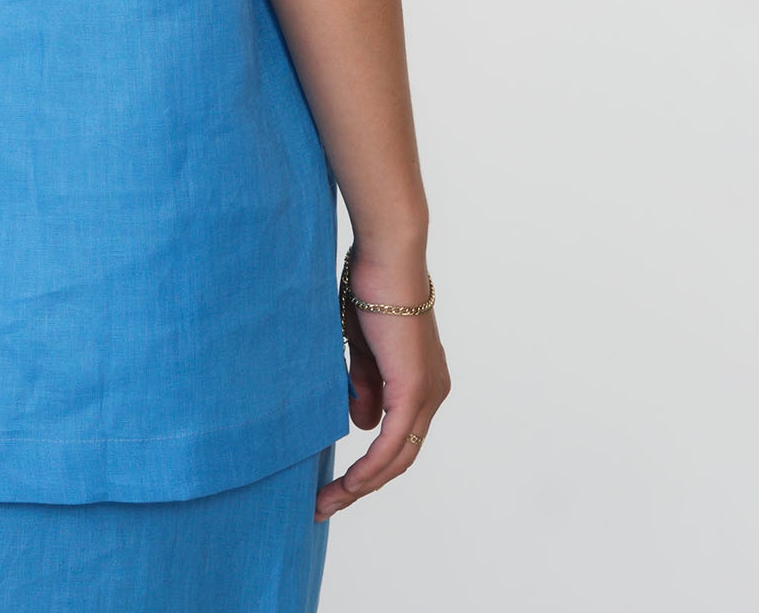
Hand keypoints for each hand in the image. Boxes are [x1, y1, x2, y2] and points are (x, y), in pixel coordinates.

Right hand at [314, 254, 449, 520]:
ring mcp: (427, 392)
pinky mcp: (414, 388)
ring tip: (328, 501)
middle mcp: (432, 392)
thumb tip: (362, 424)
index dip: (369, 466)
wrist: (387, 255)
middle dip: (362, 486)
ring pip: (398, 458)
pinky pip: (394, 443)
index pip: (399, 439)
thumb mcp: (361, 347)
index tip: (337, 483)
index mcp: (421, 381)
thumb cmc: (371, 288)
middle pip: (400, 458)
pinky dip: (371, 468)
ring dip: (362, 485)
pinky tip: (350, 484)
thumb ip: (364, 384)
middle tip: (326, 504)